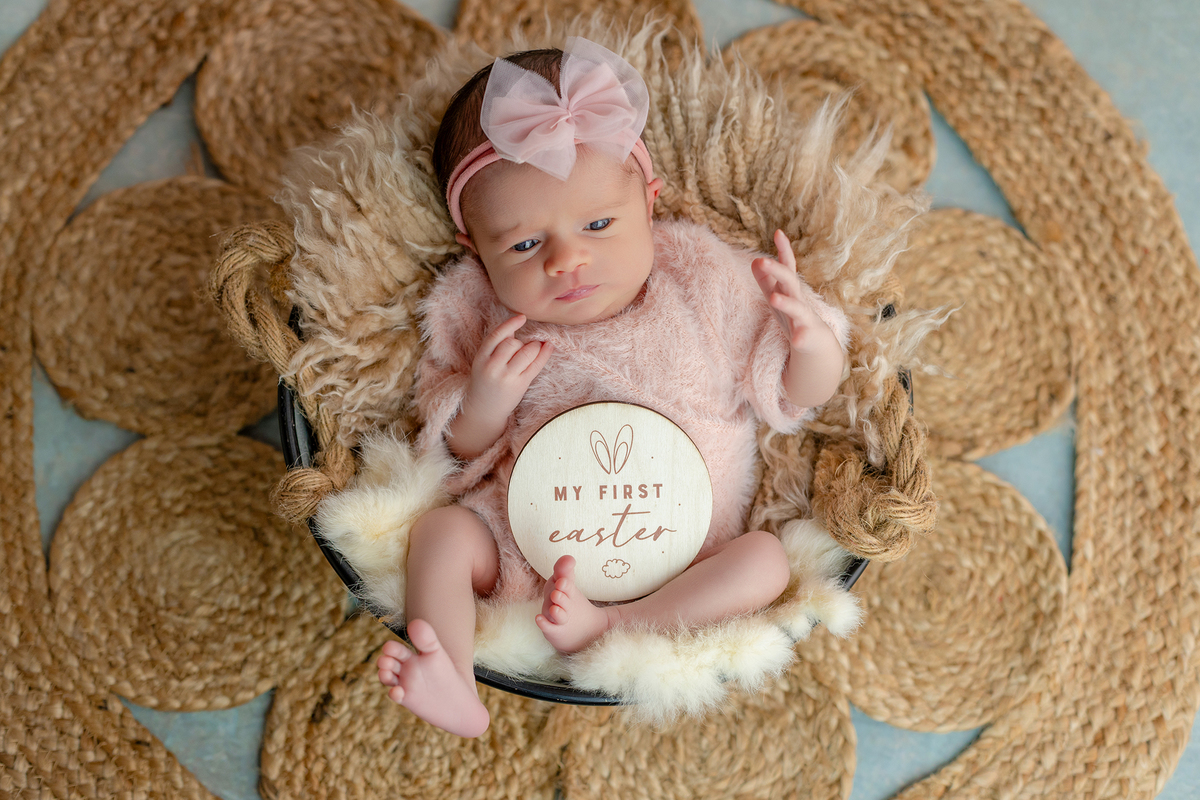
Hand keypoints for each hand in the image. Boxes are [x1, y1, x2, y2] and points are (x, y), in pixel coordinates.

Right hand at [464, 314, 553, 422]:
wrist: (484, 409)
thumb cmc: (485, 381)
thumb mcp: (484, 362)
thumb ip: (496, 345)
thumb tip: (514, 326)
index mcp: (481, 358)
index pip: (496, 336)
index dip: (510, 324)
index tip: (522, 317)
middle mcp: (493, 367)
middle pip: (513, 343)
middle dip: (520, 342)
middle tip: (521, 349)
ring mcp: (507, 377)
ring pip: (526, 353)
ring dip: (534, 347)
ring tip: (534, 349)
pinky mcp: (520, 385)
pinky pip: (536, 365)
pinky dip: (544, 354)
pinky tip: (548, 347)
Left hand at [751, 230, 824, 352]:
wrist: (816, 344)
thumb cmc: (793, 317)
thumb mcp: (778, 296)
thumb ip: (766, 280)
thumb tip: (754, 260)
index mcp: (789, 290)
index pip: (786, 267)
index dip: (783, 250)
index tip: (778, 232)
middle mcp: (799, 299)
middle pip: (790, 281)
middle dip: (778, 270)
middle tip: (762, 260)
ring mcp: (804, 318)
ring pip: (797, 308)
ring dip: (786, 302)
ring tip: (773, 298)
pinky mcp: (807, 337)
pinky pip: (803, 337)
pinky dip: (800, 337)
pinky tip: (796, 340)